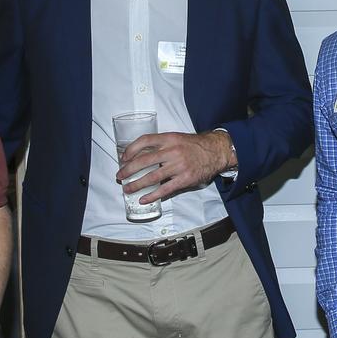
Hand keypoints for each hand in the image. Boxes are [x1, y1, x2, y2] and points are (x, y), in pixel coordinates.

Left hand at [117, 131, 233, 203]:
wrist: (216, 151)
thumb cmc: (194, 145)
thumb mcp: (177, 138)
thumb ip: (161, 144)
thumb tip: (140, 154)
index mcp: (169, 138)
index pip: (145, 140)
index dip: (131, 149)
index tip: (123, 158)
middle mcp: (173, 151)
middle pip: (144, 160)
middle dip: (129, 169)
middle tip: (120, 176)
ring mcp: (179, 166)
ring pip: (152, 177)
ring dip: (137, 184)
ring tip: (128, 189)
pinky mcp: (185, 179)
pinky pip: (165, 189)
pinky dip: (152, 196)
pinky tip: (143, 199)